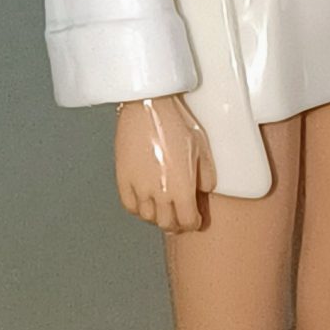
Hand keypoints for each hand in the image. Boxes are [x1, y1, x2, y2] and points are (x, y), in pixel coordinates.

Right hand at [114, 94, 216, 231]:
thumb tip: (204, 189)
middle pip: (167, 224)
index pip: (187, 222)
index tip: (195, 220)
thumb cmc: (175, 122)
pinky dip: (138, 209)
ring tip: (162, 210)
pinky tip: (144, 204)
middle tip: (179, 219)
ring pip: (147, 217)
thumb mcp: (201, 147)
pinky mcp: (123, 178)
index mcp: (182, 187)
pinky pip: (129, 205)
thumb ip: (206, 174)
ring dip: (157, 217)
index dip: (193, 223)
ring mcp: (139, 187)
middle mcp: (160, 193)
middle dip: (176, 224)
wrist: (148, 106)